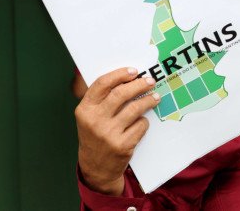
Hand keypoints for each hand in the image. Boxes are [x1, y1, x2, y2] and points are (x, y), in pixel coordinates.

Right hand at [75, 67, 159, 194]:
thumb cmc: (95, 135)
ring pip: (135, 109)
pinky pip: (141, 125)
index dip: (119, 74)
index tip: (133, 71)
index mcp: (84, 110)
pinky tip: (143, 120)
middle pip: (121, 94)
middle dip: (139, 85)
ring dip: (148, 100)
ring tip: (155, 97)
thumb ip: (102, 99)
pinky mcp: (122, 145)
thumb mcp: (90, 117)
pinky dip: (144, 121)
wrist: (96, 168)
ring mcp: (108, 134)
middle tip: (150, 81)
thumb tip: (127, 77)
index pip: (102, 84)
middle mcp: (94, 121)